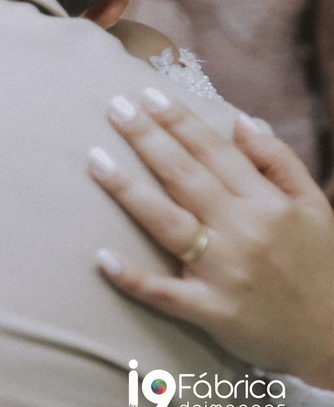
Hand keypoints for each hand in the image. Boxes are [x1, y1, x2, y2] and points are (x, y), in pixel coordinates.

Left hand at [88, 90, 333, 387]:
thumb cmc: (322, 267)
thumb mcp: (315, 208)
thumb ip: (279, 162)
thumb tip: (240, 121)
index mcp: (268, 204)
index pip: (215, 152)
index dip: (180, 121)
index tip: (147, 94)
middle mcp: (245, 232)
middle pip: (186, 177)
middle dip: (148, 139)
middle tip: (114, 107)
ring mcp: (226, 272)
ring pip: (169, 224)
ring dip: (129, 191)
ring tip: (95, 161)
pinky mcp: (212, 312)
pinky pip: (165, 293)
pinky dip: (134, 278)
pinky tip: (101, 257)